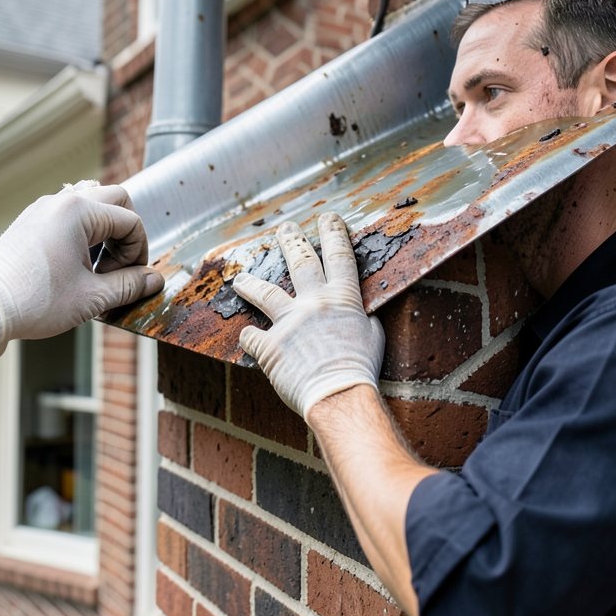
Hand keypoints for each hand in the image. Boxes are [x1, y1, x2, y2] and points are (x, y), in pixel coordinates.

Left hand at [0, 183, 162, 412]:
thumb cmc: (35, 302)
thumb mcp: (93, 298)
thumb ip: (130, 285)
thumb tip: (155, 280)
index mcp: (80, 211)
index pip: (130, 221)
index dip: (139, 252)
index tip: (132, 279)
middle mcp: (61, 201)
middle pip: (115, 199)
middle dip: (126, 234)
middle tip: (120, 266)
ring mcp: (43, 208)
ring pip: (92, 203)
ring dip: (105, 230)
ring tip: (97, 266)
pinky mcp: (30, 220)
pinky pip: (69, 213)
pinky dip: (83, 232)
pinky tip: (77, 264)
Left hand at [233, 212, 384, 421]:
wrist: (338, 397)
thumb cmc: (359, 371)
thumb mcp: (374, 338)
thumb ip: (364, 320)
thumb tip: (362, 315)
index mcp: (342, 299)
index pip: (339, 257)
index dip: (334, 234)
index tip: (328, 218)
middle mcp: (313, 303)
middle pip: (300, 262)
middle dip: (292, 241)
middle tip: (285, 228)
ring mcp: (288, 322)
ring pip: (264, 292)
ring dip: (251, 283)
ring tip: (241, 279)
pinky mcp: (269, 345)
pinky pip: (251, 335)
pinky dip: (249, 336)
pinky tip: (246, 337)